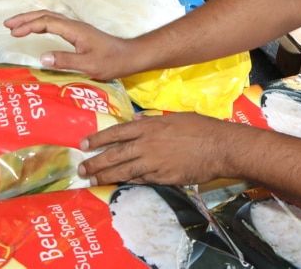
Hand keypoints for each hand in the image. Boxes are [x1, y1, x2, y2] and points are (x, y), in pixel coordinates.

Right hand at [4, 10, 135, 79]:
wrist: (130, 56)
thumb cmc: (112, 61)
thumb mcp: (89, 64)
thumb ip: (66, 60)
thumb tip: (42, 57)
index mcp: (74, 30)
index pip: (46, 22)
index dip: (28, 26)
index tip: (13, 33)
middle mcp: (73, 25)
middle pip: (45, 15)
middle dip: (25, 18)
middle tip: (7, 24)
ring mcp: (76, 28)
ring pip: (50, 18)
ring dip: (32, 20)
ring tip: (16, 26)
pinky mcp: (78, 33)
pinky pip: (55, 23)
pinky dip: (41, 24)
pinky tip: (37, 31)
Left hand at [79, 113, 234, 185]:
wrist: (219, 147)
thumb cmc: (199, 128)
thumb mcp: (173, 117)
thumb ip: (152, 120)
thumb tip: (136, 120)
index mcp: (148, 126)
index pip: (116, 132)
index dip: (98, 139)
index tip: (83, 144)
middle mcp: (146, 144)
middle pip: (115, 155)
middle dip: (95, 162)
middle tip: (81, 169)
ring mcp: (154, 163)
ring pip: (124, 171)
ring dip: (106, 176)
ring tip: (92, 180)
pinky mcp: (163, 178)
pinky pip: (141, 180)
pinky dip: (128, 182)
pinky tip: (118, 185)